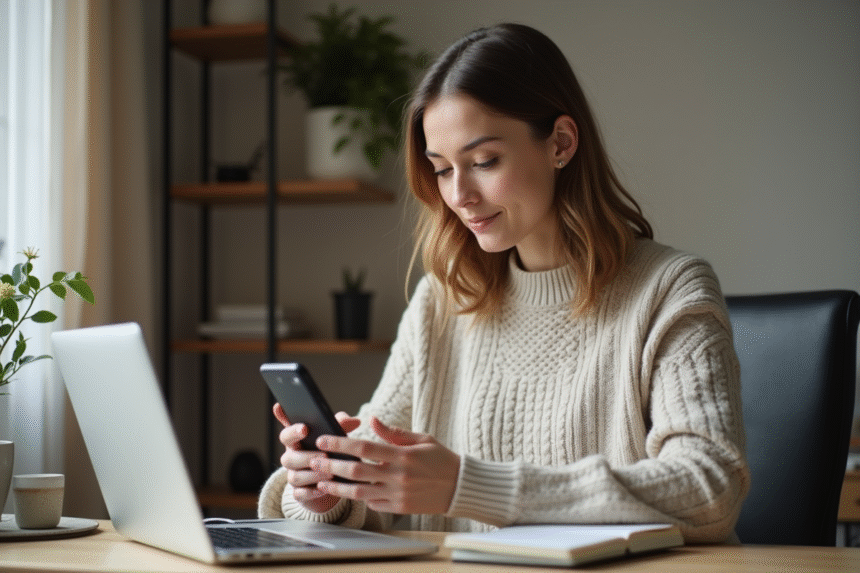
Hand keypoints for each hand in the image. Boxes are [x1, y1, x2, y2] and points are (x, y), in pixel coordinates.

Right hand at [273, 403, 359, 513]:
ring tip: (330, 474)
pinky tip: (324, 489)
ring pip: (295, 477)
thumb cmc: (330, 451)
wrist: (329, 481)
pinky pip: (300, 493)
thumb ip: (341, 425)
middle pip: (288, 457)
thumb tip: (355, 421)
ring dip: (313, 475)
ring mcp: (293, 476)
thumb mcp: (334, 437)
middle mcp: (291, 458)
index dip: (293, 431)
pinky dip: (312, 492)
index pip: (286, 434)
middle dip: (307, 456)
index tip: (305, 428)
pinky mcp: (298, 493)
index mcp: (296, 442)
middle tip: (325, 455)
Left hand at [310, 416, 460, 514]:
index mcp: (402, 454)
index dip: (341, 443)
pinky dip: (360, 497)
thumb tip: (372, 419)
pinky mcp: (399, 508)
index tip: (324, 439)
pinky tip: (348, 492)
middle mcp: (398, 475)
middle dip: (331, 465)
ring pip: (359, 492)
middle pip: (356, 470)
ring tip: (322, 481)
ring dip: (337, 487)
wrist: (460, 487)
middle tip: (314, 461)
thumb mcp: (422, 439)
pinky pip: (373, 503)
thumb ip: (394, 432)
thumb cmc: (441, 459)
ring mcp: (397, 494)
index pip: (364, 447)